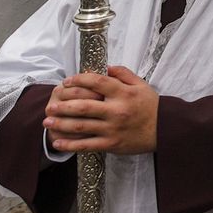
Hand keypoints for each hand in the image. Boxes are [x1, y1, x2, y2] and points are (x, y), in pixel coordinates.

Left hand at [43, 66, 157, 154]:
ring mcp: (112, 129)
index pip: (97, 82)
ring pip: (81, 126)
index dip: (79, 80)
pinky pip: (86, 145)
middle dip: (64, 105)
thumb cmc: (151, 106)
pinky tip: (58, 142)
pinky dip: (70, 144)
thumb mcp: (141, 85)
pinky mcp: (111, 144)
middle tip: (51, 106)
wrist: (164, 129)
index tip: (67, 81)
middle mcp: (116, 110)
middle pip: (84, 106)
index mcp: (123, 93)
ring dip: (61, 124)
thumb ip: (124, 74)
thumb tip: (106, 67)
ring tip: (48, 122)